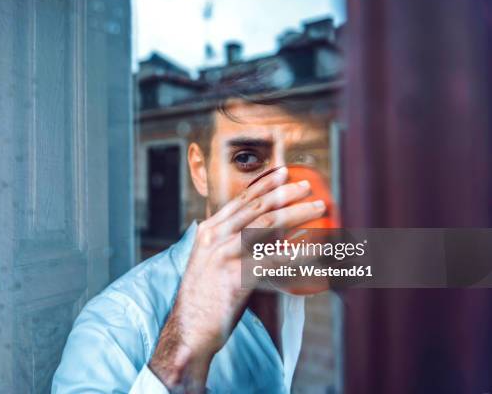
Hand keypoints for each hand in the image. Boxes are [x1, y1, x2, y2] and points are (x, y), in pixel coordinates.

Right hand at [148, 166, 325, 391]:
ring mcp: (225, 255)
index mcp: (208, 232)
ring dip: (297, 213)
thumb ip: (230, 245)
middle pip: (257, 208)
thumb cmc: (203, 299)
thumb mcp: (210, 263)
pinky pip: (275, 260)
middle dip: (285, 193)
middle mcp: (215, 238)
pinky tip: (316, 248)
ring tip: (317, 208)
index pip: (240, 201)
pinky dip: (298, 252)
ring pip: (268, 225)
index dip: (264, 185)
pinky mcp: (236, 277)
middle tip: (307, 187)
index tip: (283, 173)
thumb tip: (264, 235)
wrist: (188, 330)